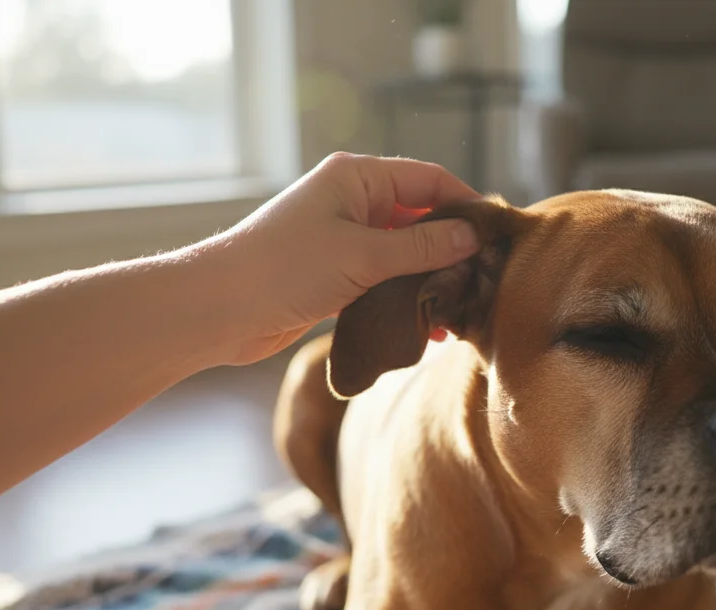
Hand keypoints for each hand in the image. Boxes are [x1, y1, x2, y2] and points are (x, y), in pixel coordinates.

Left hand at [212, 152, 480, 363]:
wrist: (218, 310)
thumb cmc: (283, 269)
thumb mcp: (363, 256)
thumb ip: (422, 246)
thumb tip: (471, 237)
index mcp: (356, 178)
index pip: (429, 180)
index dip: (466, 205)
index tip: (497, 237)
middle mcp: (351, 202)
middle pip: (420, 217)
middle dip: (451, 248)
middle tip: (483, 280)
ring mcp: (342, 239)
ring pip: (404, 253)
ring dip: (430, 279)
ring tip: (459, 309)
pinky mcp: (334, 274)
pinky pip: (384, 279)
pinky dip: (405, 297)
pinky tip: (427, 325)